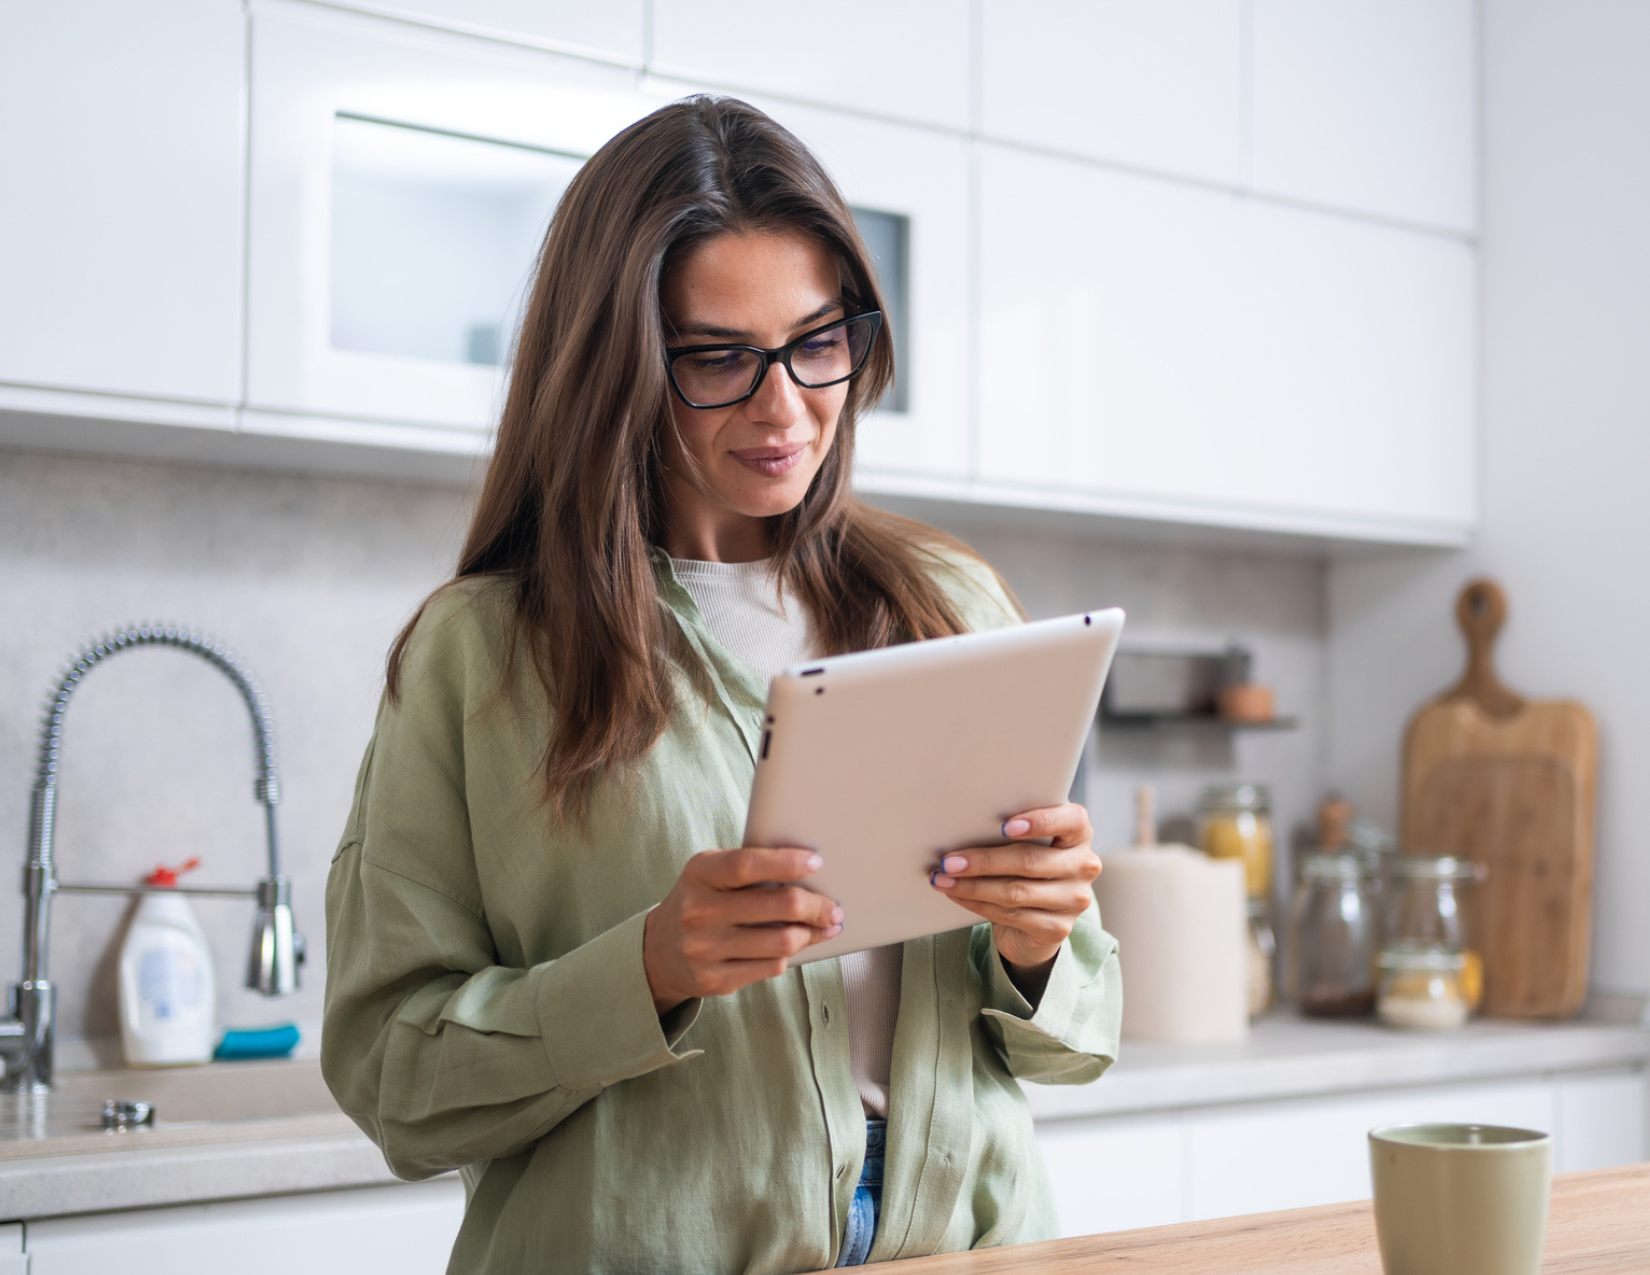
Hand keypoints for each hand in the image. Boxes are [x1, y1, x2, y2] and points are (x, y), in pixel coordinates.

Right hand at [644, 847, 841, 1013]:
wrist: (658, 951)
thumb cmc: (701, 901)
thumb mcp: (710, 874)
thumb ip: (748, 869)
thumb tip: (809, 870)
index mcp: (699, 874)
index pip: (748, 864)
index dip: (787, 862)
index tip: (816, 861)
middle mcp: (698, 911)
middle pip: (779, 905)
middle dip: (817, 905)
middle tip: (833, 906)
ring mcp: (704, 949)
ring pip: (782, 941)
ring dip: (812, 933)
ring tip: (824, 926)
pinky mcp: (713, 980)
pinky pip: (771, 966)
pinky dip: (792, 954)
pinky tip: (799, 944)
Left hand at [929, 803, 1100, 979]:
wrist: (1039, 916)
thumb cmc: (1028, 865)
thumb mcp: (1029, 841)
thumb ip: (1013, 829)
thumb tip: (962, 824)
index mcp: (1080, 834)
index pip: (1071, 820)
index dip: (1040, 821)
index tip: (1005, 825)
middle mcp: (1084, 865)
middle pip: (1029, 861)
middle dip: (983, 860)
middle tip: (948, 860)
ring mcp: (1075, 900)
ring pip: (1016, 891)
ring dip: (972, 886)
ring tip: (943, 879)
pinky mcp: (1059, 928)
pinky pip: (1011, 915)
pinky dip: (977, 904)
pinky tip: (957, 896)